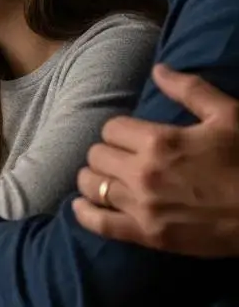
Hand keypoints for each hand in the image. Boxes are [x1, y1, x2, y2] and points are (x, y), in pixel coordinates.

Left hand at [73, 64, 238, 256]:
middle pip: (96, 155)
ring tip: (106, 177)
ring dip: (95, 178)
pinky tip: (81, 205)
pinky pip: (99, 224)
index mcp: (158, 141)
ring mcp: (143, 207)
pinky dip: (84, 213)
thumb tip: (158, 70)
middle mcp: (143, 173)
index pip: (111, 128)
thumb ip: (189, 90)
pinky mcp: (148, 236)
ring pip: (91, 185)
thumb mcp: (227, 116)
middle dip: (107, 152)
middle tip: (121, 157)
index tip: (131, 137)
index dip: (120, 131)